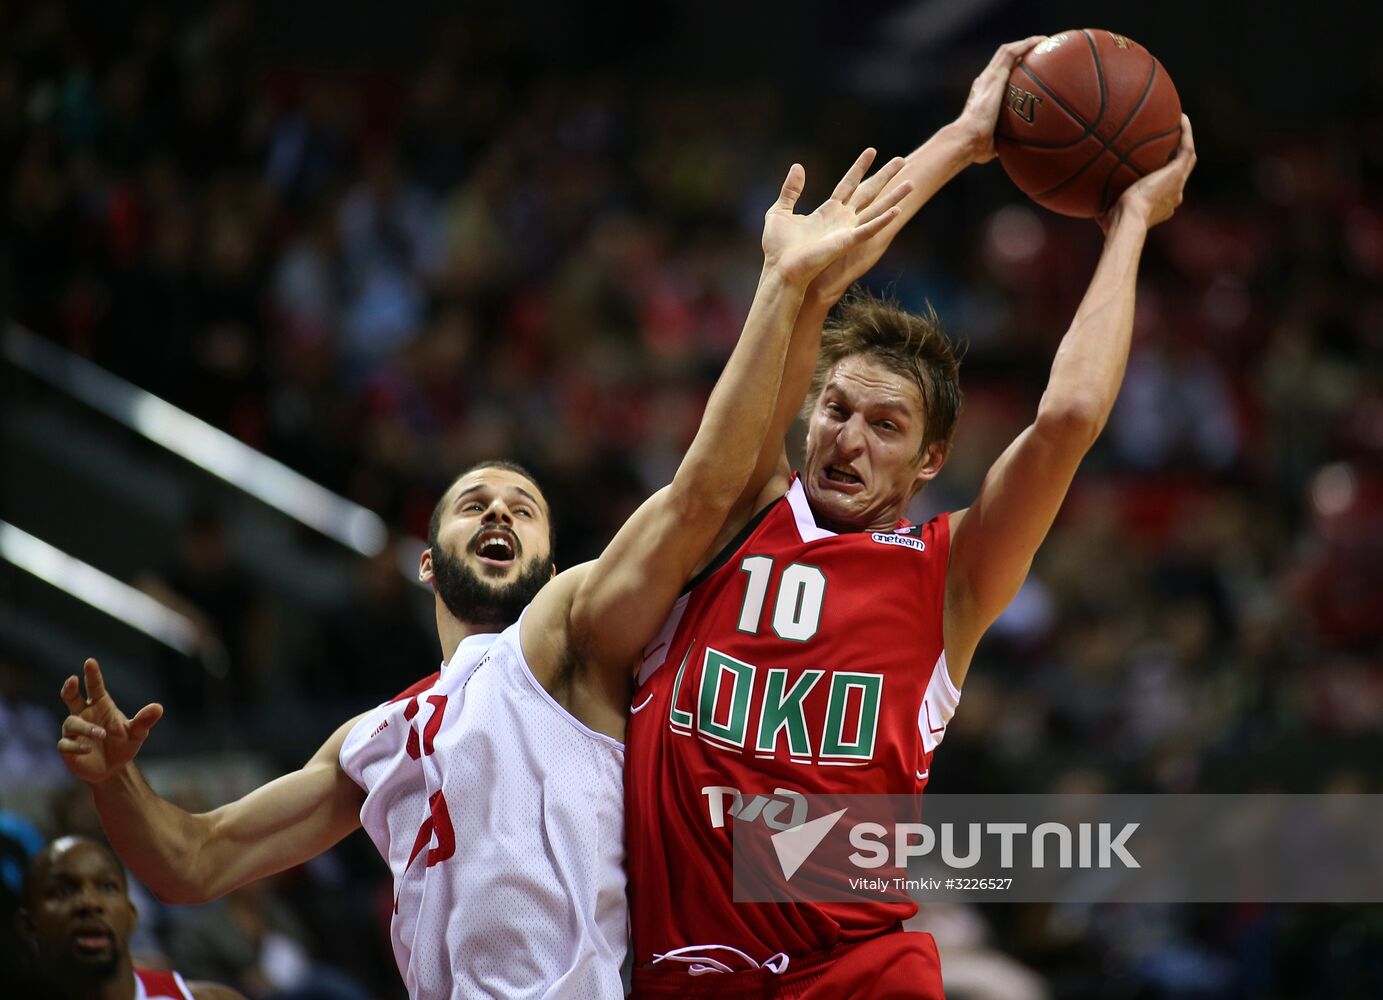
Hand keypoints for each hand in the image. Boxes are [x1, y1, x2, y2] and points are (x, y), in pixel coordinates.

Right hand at [58, 658, 163, 783]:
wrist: (113, 768)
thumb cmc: (123, 745)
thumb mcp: (137, 733)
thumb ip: (144, 721)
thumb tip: (158, 708)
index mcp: (101, 706)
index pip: (95, 687)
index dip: (92, 675)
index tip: (90, 661)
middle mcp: (84, 715)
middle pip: (71, 697)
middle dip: (70, 688)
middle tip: (73, 680)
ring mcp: (74, 731)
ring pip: (72, 723)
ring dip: (86, 728)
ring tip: (102, 734)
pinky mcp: (68, 748)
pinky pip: (66, 744)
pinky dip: (77, 746)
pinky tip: (88, 749)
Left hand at [762, 149, 911, 289]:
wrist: (780, 269)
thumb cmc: (778, 247)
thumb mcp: (780, 210)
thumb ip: (791, 189)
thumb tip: (799, 166)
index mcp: (828, 211)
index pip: (848, 183)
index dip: (860, 167)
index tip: (872, 151)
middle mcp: (842, 219)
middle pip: (868, 192)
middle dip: (885, 176)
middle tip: (902, 161)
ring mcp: (847, 231)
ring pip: (876, 209)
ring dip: (894, 197)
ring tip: (911, 184)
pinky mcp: (846, 242)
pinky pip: (869, 230)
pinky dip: (883, 220)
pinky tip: (897, 211)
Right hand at [953, 35, 1047, 164]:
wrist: (967, 138)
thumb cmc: (976, 147)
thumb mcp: (994, 142)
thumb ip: (1004, 141)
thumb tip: (1017, 151)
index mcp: (982, 95)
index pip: (996, 76)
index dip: (1010, 69)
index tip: (1025, 70)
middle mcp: (984, 82)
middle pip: (1003, 59)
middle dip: (1020, 51)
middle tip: (1039, 51)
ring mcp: (989, 77)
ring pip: (1007, 51)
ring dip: (1025, 43)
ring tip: (1043, 42)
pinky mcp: (995, 76)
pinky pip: (1012, 53)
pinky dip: (1026, 44)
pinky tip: (1041, 42)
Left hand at [1097, 115, 1196, 234]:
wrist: (1128, 220)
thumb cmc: (1113, 221)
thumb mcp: (1105, 211)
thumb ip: (1101, 203)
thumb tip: (1085, 201)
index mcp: (1160, 205)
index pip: (1164, 187)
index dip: (1160, 176)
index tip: (1152, 166)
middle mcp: (1173, 195)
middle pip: (1179, 172)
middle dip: (1176, 158)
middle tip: (1171, 140)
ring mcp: (1177, 184)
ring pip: (1187, 159)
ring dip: (1185, 140)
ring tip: (1179, 123)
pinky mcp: (1177, 173)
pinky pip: (1186, 148)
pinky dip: (1185, 132)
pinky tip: (1180, 117)